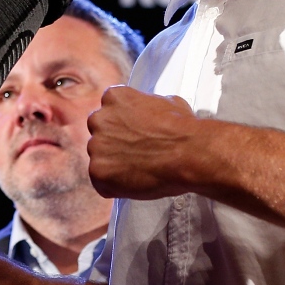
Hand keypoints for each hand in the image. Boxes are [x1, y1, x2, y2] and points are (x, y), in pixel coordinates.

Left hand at [87, 86, 201, 199]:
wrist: (188, 154)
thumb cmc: (183, 129)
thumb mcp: (167, 103)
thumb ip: (148, 107)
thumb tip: (151, 114)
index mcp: (113, 98)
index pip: (109, 111)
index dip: (122, 125)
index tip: (134, 134)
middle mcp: (99, 119)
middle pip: (100, 133)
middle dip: (114, 143)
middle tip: (135, 154)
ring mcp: (96, 146)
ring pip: (100, 158)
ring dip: (114, 165)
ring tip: (139, 170)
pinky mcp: (97, 171)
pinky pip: (102, 182)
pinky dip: (115, 186)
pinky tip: (135, 183)